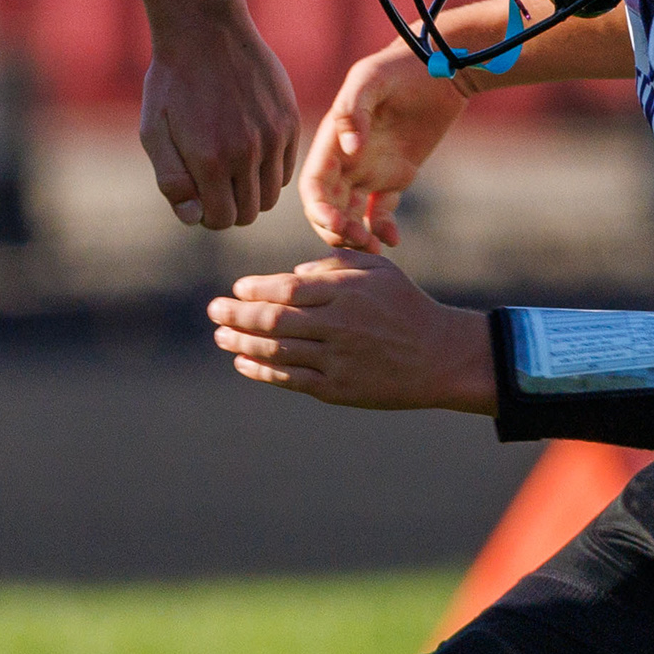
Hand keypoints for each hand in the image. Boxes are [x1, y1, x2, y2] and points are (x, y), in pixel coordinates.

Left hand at [141, 16, 300, 229]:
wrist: (205, 30)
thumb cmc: (172, 82)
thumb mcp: (153, 132)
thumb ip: (172, 180)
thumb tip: (194, 217)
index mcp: (211, 160)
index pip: (221, 218)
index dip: (207, 216)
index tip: (198, 198)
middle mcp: (247, 153)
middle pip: (249, 213)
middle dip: (229, 208)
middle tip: (213, 186)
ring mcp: (273, 137)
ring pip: (271, 196)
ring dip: (251, 193)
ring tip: (231, 171)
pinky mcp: (289, 121)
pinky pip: (286, 169)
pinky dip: (269, 171)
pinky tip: (249, 151)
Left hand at [208, 249, 492, 411]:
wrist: (439, 357)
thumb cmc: (404, 306)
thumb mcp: (377, 270)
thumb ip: (333, 264)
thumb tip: (291, 274)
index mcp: (346, 293)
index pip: (287, 289)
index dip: (256, 289)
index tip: (237, 289)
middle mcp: (338, 326)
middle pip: (274, 320)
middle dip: (237, 315)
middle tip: (213, 310)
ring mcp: (337, 360)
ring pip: (277, 351)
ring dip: (242, 343)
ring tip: (221, 336)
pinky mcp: (338, 389)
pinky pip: (290, 379)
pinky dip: (262, 370)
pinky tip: (243, 362)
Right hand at [301, 41, 471, 250]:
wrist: (442, 67)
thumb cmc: (403, 66)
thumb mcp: (372, 78)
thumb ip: (353, 109)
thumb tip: (348, 150)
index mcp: (332, 140)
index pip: (312, 185)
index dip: (317, 209)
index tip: (336, 224)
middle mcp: (346, 159)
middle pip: (328, 207)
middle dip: (337, 230)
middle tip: (361, 242)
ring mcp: (370, 169)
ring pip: (351, 214)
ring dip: (357, 235)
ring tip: (376, 247)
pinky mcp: (396, 175)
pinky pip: (381, 210)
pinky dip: (382, 228)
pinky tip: (393, 239)